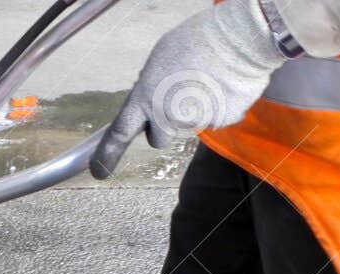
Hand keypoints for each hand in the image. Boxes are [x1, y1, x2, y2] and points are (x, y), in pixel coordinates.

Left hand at [91, 0, 285, 179]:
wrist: (239, 37)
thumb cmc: (198, 40)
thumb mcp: (161, 59)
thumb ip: (151, 88)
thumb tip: (151, 101)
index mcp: (145, 96)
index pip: (120, 132)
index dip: (108, 153)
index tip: (100, 171)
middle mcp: (166, 114)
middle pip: (160, 139)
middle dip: (166, 127)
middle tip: (180, 99)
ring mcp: (193, 122)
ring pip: (190, 126)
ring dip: (196, 111)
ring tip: (206, 80)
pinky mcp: (219, 123)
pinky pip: (215, 120)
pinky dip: (219, 107)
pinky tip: (223, 85)